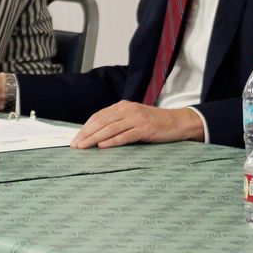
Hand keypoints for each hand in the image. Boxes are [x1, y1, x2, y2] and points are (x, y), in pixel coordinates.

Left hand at [71, 101, 204, 148]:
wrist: (178, 122)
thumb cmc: (154, 123)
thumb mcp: (133, 118)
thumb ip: (118, 122)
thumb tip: (97, 135)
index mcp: (122, 106)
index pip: (98, 116)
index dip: (86, 127)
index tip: (76, 138)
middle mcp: (127, 110)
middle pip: (101, 122)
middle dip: (86, 134)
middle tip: (75, 145)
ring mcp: (136, 118)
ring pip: (110, 128)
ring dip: (94, 138)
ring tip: (84, 147)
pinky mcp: (145, 128)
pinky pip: (125, 135)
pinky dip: (112, 141)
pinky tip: (102, 146)